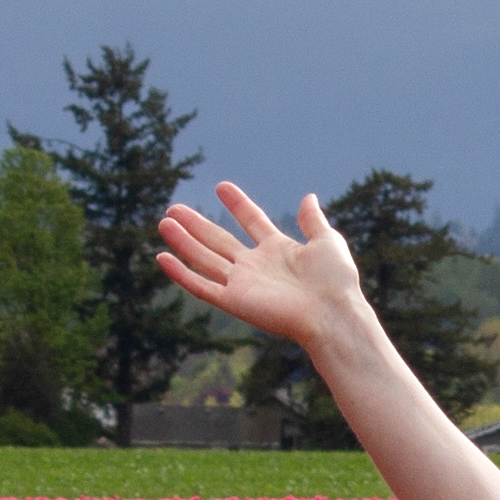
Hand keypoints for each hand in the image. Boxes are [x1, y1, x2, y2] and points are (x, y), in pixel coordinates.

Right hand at [155, 183, 368, 350]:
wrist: (332, 313)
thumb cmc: (335, 281)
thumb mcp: (327, 241)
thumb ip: (312, 221)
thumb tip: (308, 197)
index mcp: (278, 249)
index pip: (252, 221)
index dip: (237, 204)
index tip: (221, 186)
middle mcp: (256, 266)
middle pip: (219, 240)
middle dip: (197, 224)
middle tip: (174, 208)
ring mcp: (243, 283)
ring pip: (205, 259)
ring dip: (183, 242)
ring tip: (164, 222)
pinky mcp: (234, 301)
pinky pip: (201, 286)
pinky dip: (181, 273)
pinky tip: (163, 257)